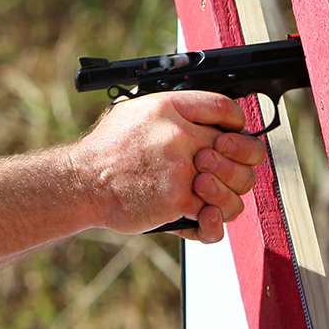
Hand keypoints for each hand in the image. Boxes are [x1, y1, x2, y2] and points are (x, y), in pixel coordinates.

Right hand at [68, 91, 266, 241]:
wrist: (83, 182)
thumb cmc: (106, 150)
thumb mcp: (132, 110)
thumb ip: (169, 109)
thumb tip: (199, 112)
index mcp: (169, 108)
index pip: (225, 107)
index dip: (236, 123)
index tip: (230, 135)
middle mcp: (180, 135)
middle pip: (244, 147)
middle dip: (241, 159)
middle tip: (222, 167)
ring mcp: (182, 170)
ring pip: (238, 184)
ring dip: (229, 191)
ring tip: (207, 191)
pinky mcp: (179, 201)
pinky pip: (216, 215)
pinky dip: (215, 220)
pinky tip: (206, 214)